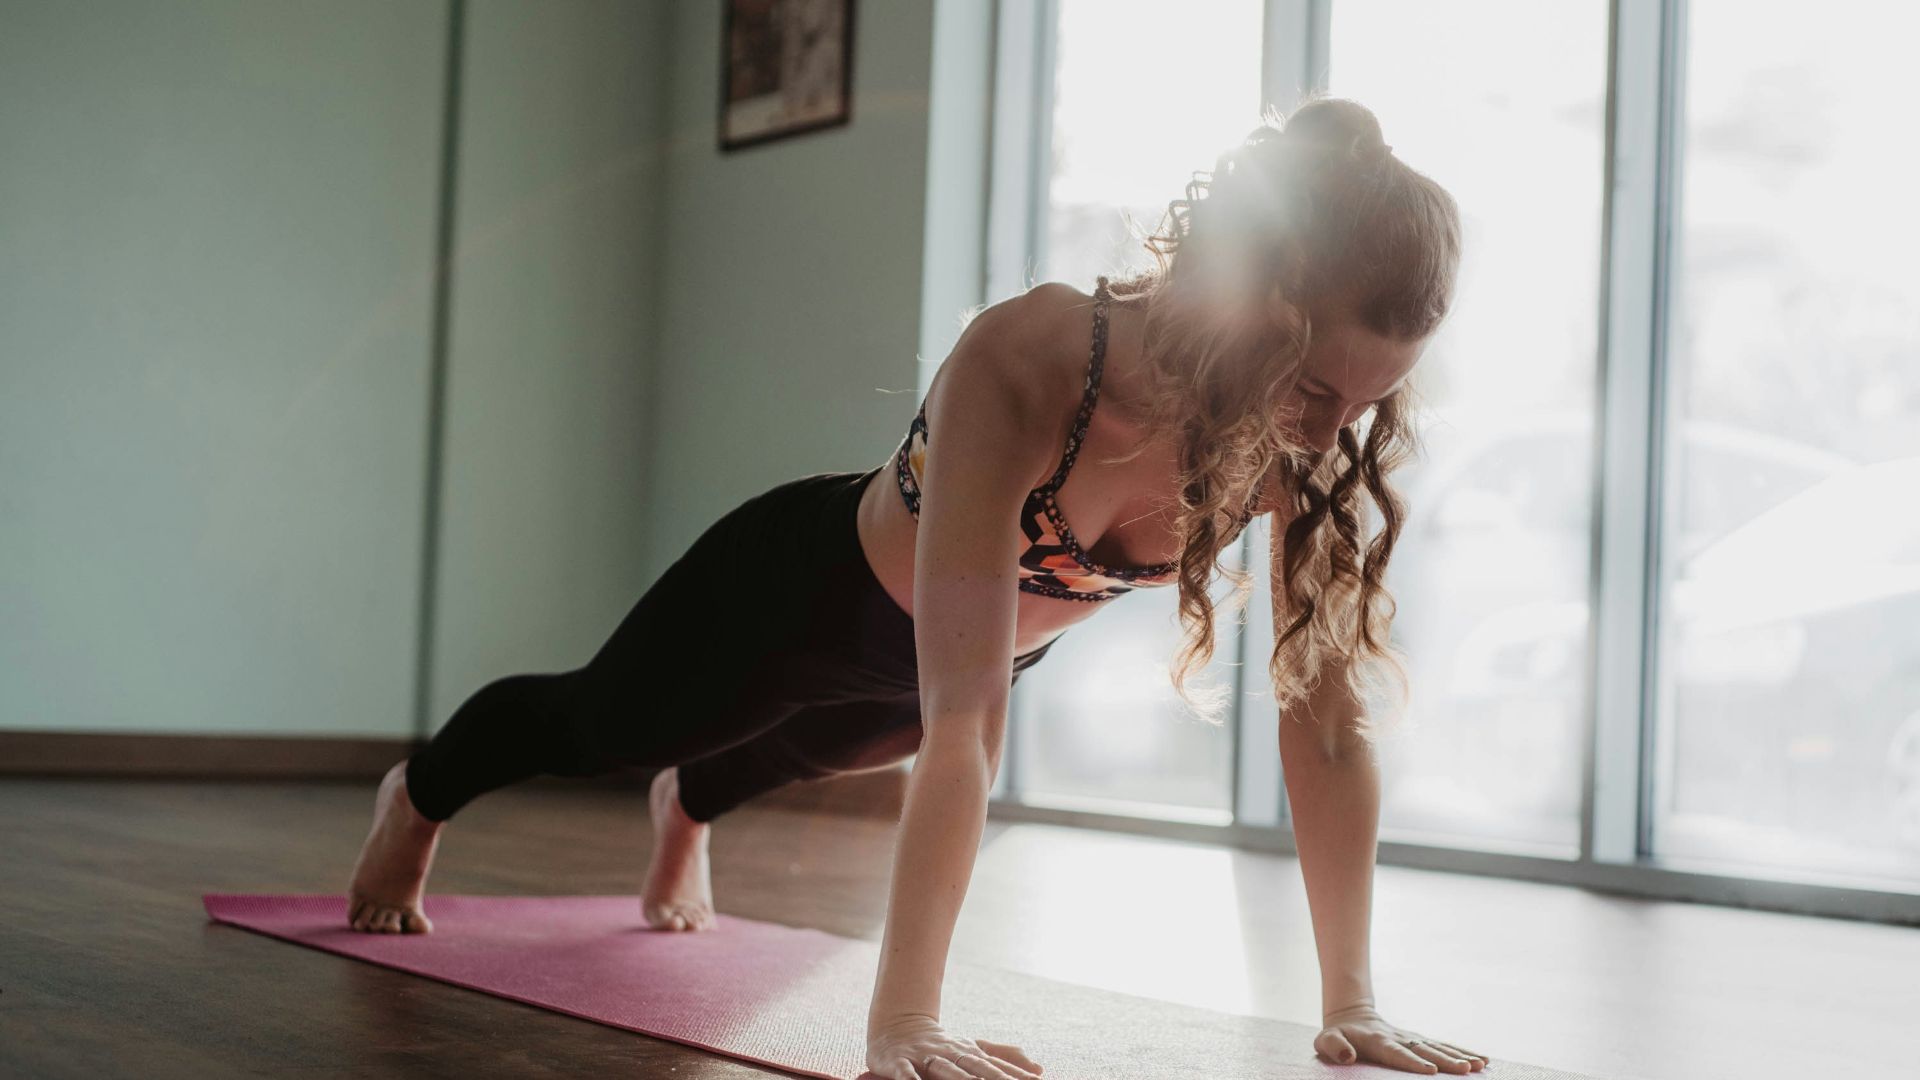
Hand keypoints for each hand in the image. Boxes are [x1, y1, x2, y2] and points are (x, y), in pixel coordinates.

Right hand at [866, 1013, 1043, 1079]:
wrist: (896, 1027)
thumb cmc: (942, 1047)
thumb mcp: (972, 1051)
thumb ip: (1004, 1059)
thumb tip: (1039, 1070)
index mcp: (968, 1052)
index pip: (996, 1066)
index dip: (1016, 1075)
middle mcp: (949, 1053)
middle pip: (975, 1067)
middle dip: (995, 1079)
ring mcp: (924, 1057)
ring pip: (944, 1069)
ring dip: (961, 1079)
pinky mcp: (897, 1062)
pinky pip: (905, 1073)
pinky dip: (911, 1079)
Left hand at [1315, 1004, 1487, 1073]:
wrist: (1351, 1017)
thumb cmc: (1337, 1036)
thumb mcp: (1326, 1041)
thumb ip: (1333, 1047)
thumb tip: (1347, 1056)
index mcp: (1378, 1042)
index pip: (1397, 1054)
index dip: (1413, 1062)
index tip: (1430, 1072)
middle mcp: (1401, 1039)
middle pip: (1425, 1051)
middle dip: (1446, 1061)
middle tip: (1466, 1070)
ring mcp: (1413, 1039)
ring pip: (1439, 1048)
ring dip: (1460, 1056)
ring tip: (1480, 1065)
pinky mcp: (1421, 1041)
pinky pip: (1444, 1047)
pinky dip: (1463, 1052)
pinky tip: (1482, 1060)